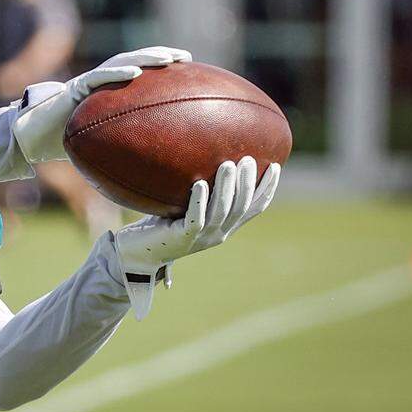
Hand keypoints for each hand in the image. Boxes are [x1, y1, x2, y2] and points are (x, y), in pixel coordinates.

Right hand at [11, 46, 191, 162]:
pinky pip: (98, 77)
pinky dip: (117, 73)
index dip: (163, 72)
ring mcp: (87, 83)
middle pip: (135, 62)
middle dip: (161, 56)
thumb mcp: (99, 146)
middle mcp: (100, 84)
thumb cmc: (63, 144)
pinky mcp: (73, 87)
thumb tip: (154, 176)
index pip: (140, 77)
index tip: (189, 72)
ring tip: (167, 59)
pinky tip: (136, 72)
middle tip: (186, 57)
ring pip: (119, 62)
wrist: (31, 139)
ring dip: (145, 58)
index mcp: (109, 94)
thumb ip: (120, 149)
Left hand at [113, 157, 280, 318]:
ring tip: (228, 164)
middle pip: (240, 208)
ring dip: (227, 188)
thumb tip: (201, 157)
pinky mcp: (182, 238)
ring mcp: (201, 238)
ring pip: (221, 212)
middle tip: (249, 159)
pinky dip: (199, 201)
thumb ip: (198, 193)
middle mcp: (217, 234)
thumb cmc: (157, 226)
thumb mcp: (183, 207)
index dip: (266, 189)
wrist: (135, 254)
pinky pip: (195, 219)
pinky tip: (200, 184)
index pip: (253, 209)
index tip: (275, 166)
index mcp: (223, 228)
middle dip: (248, 183)